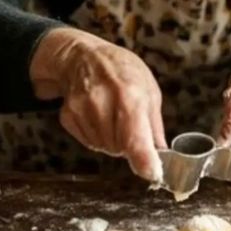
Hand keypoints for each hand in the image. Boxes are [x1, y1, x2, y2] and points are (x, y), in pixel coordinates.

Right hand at [30, 28, 165, 182]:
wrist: (84, 56)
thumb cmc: (122, 71)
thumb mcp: (149, 91)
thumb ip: (154, 126)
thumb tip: (162, 156)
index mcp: (130, 95)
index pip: (135, 136)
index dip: (144, 159)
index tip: (152, 174)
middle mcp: (103, 104)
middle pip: (120, 149)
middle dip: (128, 143)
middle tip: (128, 119)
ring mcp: (81, 110)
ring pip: (104, 148)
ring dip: (113, 140)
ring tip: (113, 113)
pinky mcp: (68, 117)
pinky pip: (88, 142)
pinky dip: (97, 135)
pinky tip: (98, 114)